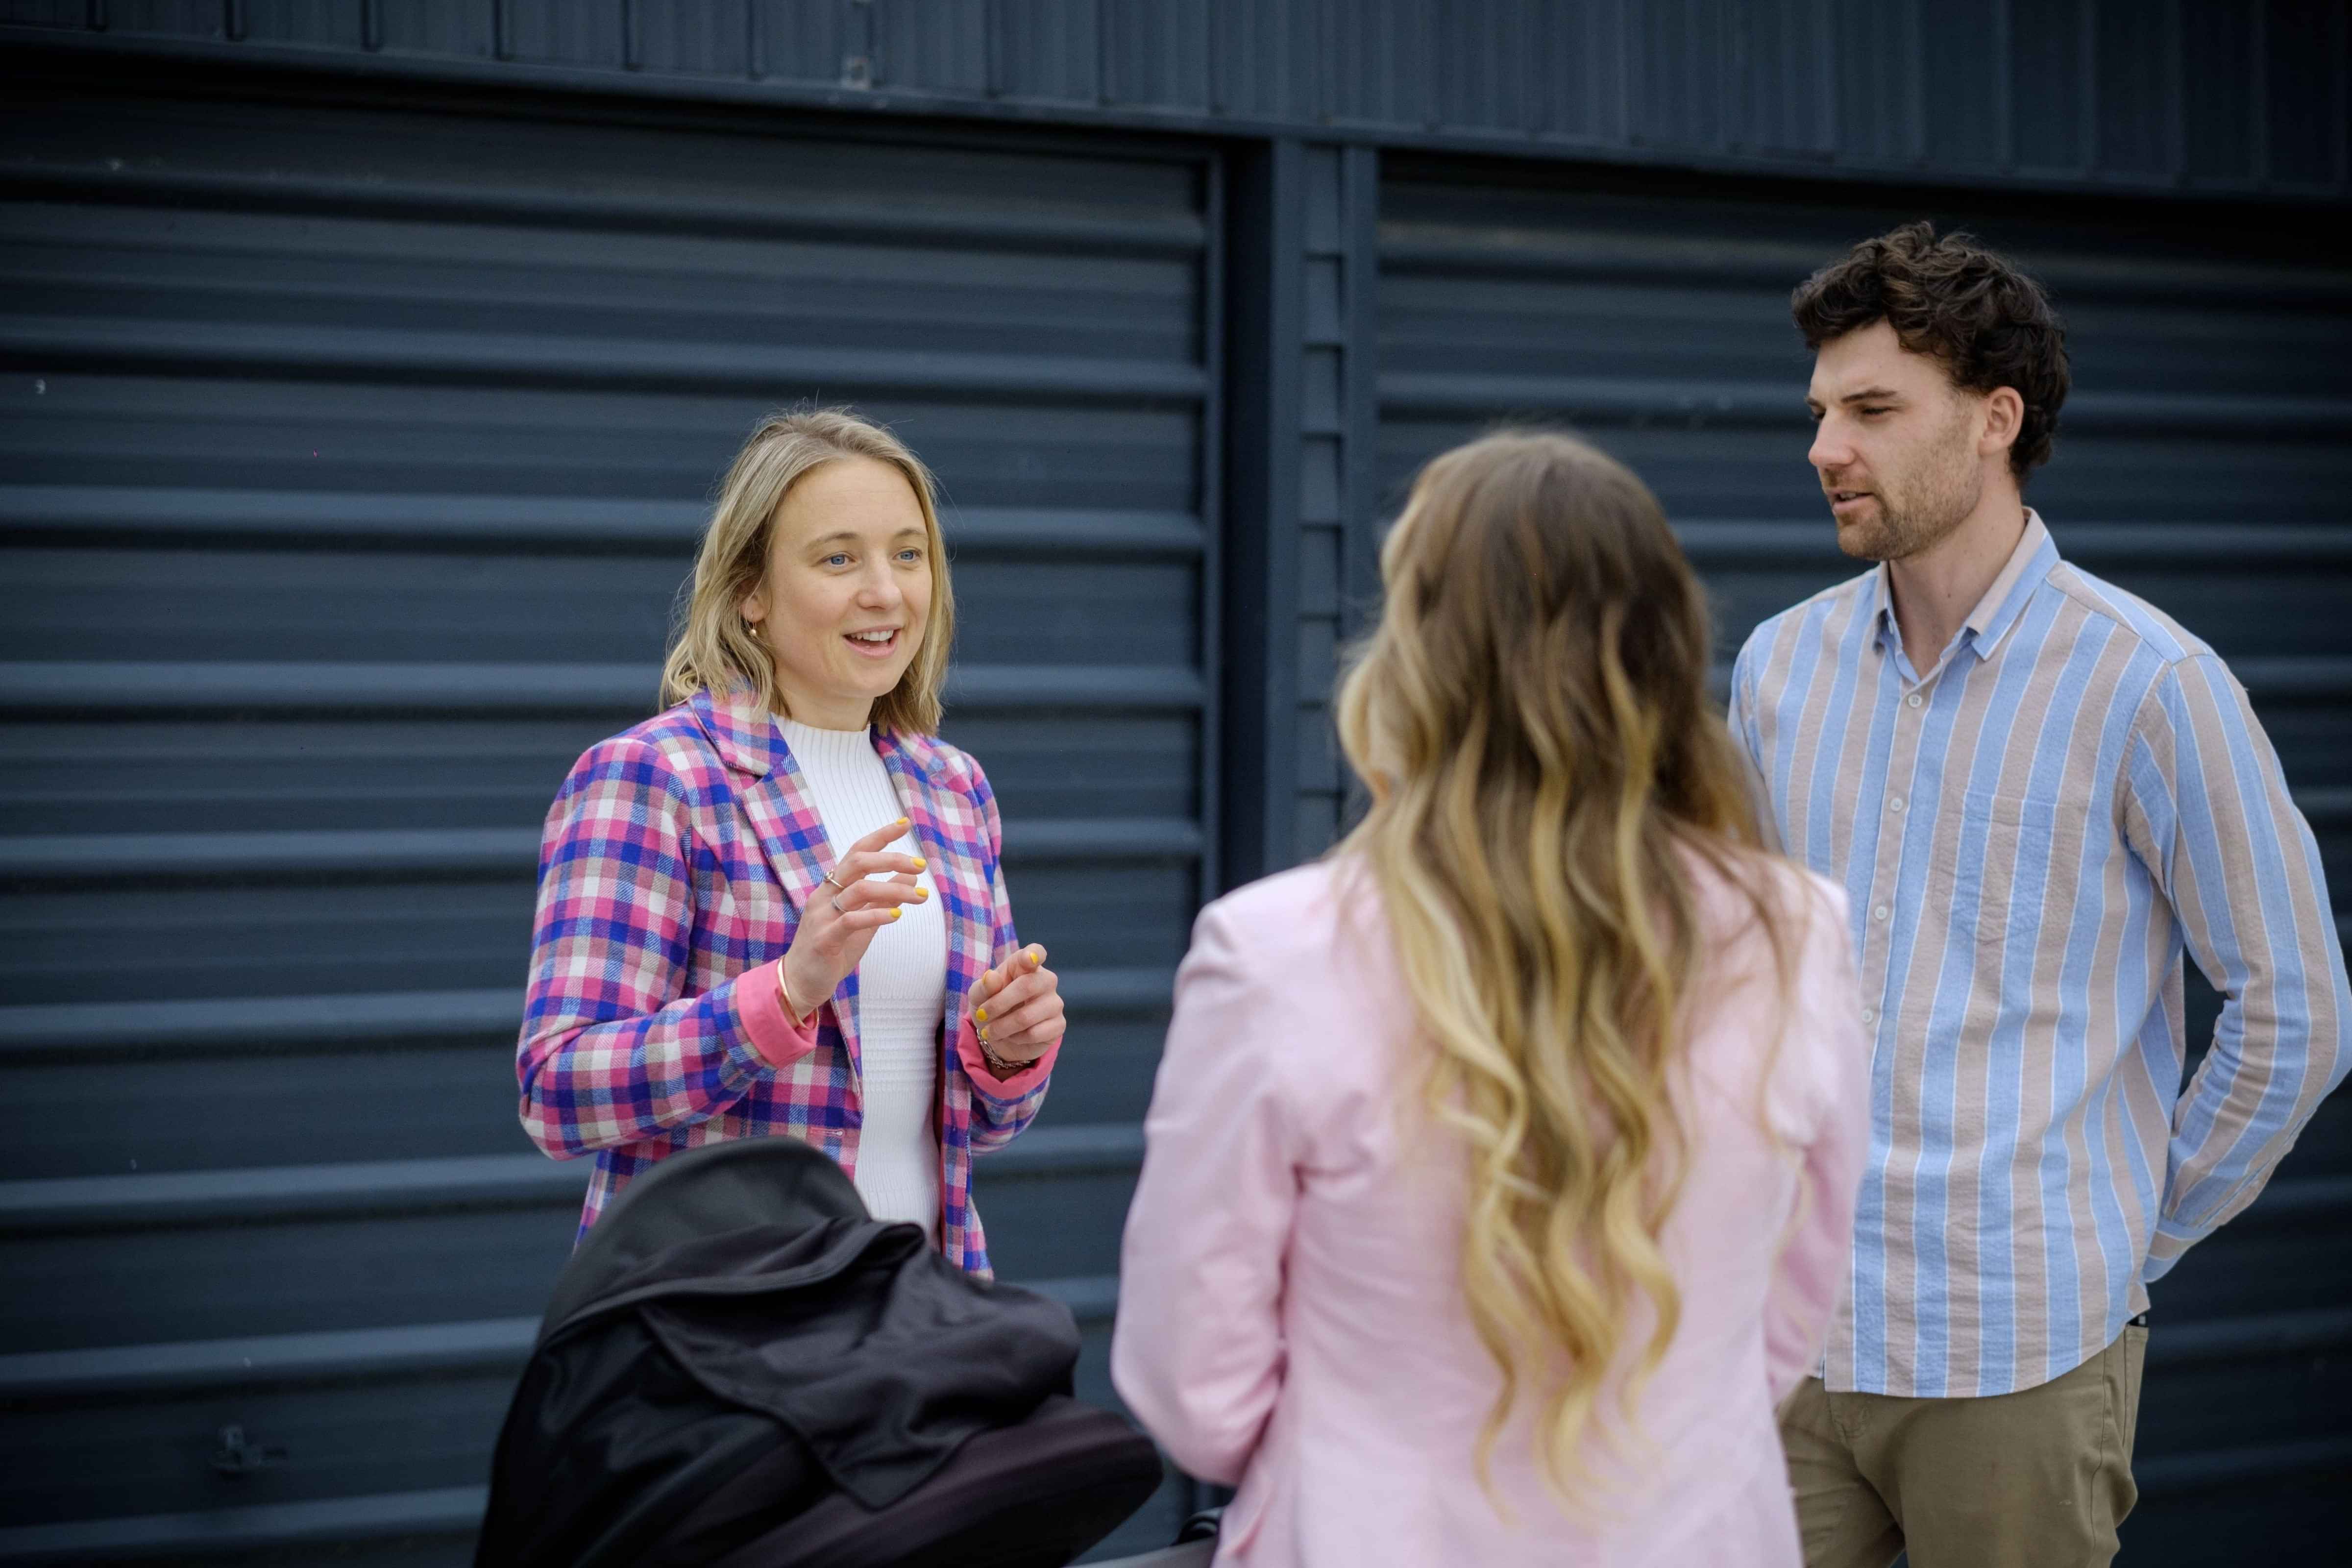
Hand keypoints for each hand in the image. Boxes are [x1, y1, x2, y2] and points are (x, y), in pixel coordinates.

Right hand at [778, 818, 927, 1021]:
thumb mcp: (864, 920)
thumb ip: (884, 897)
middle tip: (921, 865)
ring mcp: (822, 915)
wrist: (800, 982)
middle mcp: (825, 895)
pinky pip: (851, 920)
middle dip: (891, 859)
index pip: (857, 852)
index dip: (880, 836)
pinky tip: (897, 915)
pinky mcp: (824, 939)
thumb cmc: (832, 949)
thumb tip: (911, 875)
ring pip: (859, 889)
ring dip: (894, 890)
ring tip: (920, 896)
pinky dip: (876, 915)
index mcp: (833, 887)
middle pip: (858, 863)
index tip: (904, 824)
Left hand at [965, 944, 1063, 1065]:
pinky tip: (1012, 1036)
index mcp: (1025, 966)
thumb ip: (984, 986)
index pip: (1036, 952)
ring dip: (1002, 1027)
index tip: (1028, 958)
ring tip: (991, 1031)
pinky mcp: (1058, 1025)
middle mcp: (1045, 980)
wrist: (1001, 1036)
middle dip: (998, 1004)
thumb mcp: (979, 996)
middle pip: (1027, 986)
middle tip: (981, 1016)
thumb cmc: (991, 1006)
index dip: (1033, 954)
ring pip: (1027, 1016)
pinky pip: (1034, 1033)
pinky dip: (1015, 1038)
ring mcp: (1055, 1002)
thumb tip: (991, 977)